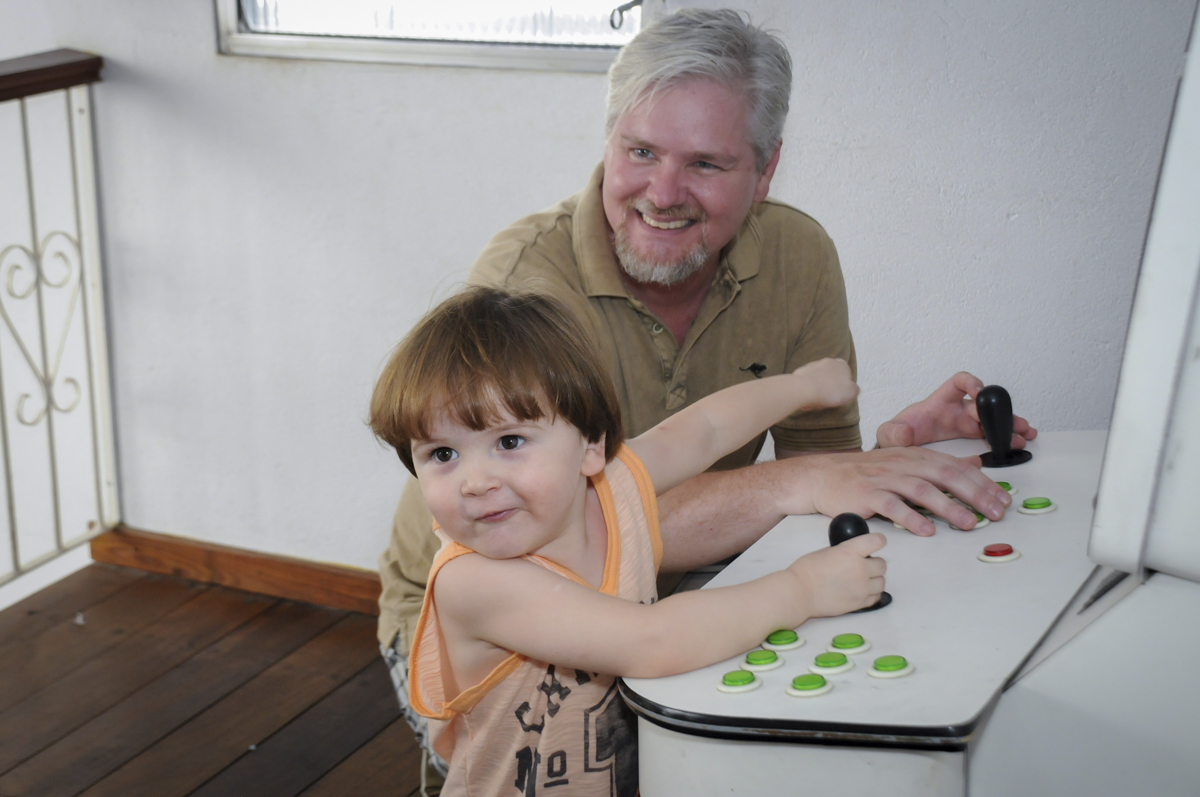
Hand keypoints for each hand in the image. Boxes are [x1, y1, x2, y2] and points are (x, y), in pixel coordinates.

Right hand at [775, 446, 1011, 535]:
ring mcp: (884, 478)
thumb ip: (937, 466)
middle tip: (995, 512)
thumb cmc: (863, 474)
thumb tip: (974, 466)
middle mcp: (902, 463)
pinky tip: (926, 530)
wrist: (822, 476)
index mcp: (914, 456)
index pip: (955, 467)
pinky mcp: (866, 494)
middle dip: (974, 494)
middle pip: (944, 475)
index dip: (982, 483)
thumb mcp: (903, 463)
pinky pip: (891, 506)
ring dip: (948, 507)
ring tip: (968, 523)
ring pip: (921, 489)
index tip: (1002, 499)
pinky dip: (911, 518)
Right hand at [788, 532, 886, 616]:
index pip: (877, 541)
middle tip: (862, 565)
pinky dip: (871, 593)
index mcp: (850, 552)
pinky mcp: (859, 603)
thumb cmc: (807, 570)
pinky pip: (876, 597)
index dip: (878, 540)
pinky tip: (861, 591)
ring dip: (874, 579)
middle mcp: (861, 569)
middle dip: (874, 563)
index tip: (875, 543)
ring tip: (862, 580)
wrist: (799, 593)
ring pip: (882, 582)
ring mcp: (862, 588)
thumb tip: (854, 556)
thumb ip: (845, 552)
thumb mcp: (827, 552)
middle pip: (882, 564)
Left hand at [792, 358, 858, 409]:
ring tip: (815, 401)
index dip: (843, 385)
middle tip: (827, 400)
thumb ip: (854, 389)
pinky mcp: (800, 371)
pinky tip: (806, 399)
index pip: (846, 373)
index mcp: (841, 364)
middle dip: (829, 388)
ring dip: (818, 390)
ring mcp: (813, 365)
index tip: (839, 394)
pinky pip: (807, 382)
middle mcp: (827, 361)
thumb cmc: (831, 391)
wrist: (805, 388)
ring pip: (818, 380)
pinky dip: (807, 390)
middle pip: (830, 377)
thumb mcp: (851, 392)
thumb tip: (852, 388)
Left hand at [876, 372, 1036, 448]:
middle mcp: (956, 409)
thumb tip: (902, 434)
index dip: (972, 383)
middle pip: (983, 403)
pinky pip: (993, 433)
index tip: (979, 394)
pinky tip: (1020, 441)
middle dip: (997, 411)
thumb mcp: (889, 433)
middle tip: (1010, 423)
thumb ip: (892, 432)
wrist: (900, 450)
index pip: (958, 382)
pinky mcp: (971, 435)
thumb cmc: (897, 435)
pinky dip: (1007, 436)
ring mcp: (966, 422)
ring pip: (993, 418)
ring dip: (1010, 423)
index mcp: (939, 402)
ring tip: (1026, 432)